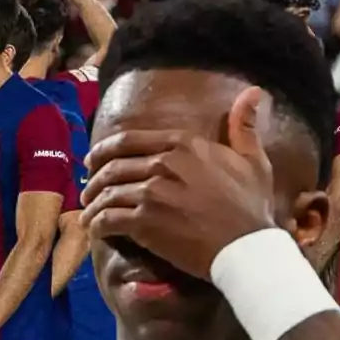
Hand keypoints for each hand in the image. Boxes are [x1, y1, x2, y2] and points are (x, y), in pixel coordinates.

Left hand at [80, 87, 276, 279]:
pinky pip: (109, 218)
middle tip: (86, 192)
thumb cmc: (251, 207)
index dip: (104, 151)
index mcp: (184, 144)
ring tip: (87, 215)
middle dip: (93, 180)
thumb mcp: (253, 160)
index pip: (129, 140)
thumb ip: (244, 127)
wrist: (247, 248)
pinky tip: (94, 230)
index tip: (93, 161)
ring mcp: (152, 191)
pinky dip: (97, 224)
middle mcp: (164, 162)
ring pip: (107, 192)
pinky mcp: (145, 221)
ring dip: (92, 204)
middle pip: (112, 166)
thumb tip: (254, 91)